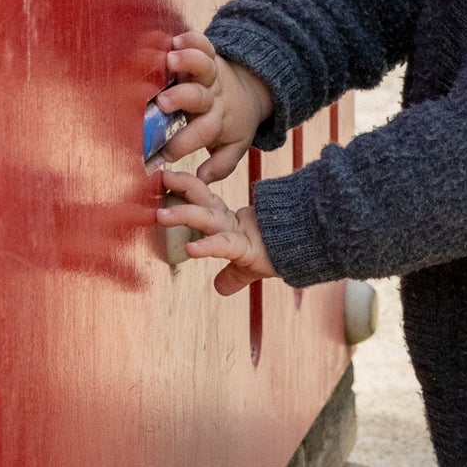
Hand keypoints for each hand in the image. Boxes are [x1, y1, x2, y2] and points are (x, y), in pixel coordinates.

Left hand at [157, 160, 276, 295]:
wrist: (307, 250)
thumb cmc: (280, 253)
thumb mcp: (251, 267)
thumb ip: (234, 275)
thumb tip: (219, 289)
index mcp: (228, 222)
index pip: (203, 200)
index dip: (185, 189)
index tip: (165, 179)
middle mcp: (229, 223)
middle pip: (202, 200)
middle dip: (181, 188)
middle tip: (160, 178)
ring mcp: (237, 233)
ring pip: (207, 218)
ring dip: (184, 214)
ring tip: (162, 215)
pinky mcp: (247, 248)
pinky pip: (223, 245)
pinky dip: (207, 247)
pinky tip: (191, 249)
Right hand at [159, 31, 271, 180]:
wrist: (253, 91)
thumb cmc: (234, 124)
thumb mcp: (234, 146)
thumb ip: (220, 165)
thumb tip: (202, 179)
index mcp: (216, 121)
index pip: (200, 134)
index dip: (181, 145)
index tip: (161, 155)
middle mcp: (213, 97)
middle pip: (198, 97)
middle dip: (180, 99)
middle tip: (162, 103)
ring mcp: (211, 74)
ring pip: (202, 66)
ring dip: (187, 62)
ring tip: (171, 59)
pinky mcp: (210, 55)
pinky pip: (203, 44)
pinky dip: (192, 39)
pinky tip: (177, 38)